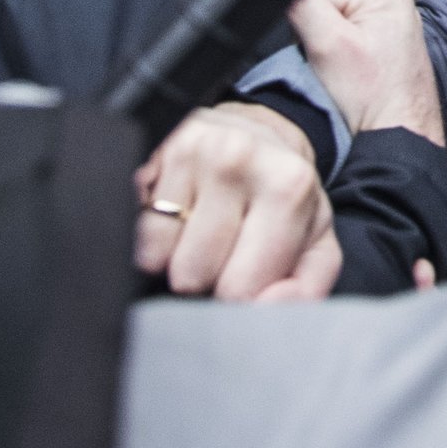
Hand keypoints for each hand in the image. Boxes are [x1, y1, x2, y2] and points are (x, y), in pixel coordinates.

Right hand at [135, 102, 340, 300]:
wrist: (256, 138)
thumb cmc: (283, 201)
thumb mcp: (313, 243)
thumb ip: (305, 289)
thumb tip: (267, 308)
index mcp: (289, 187)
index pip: (240, 290)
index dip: (236, 298)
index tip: (245, 275)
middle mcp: (240, 158)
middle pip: (193, 277)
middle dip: (205, 277)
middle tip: (223, 248)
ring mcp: (193, 150)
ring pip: (157, 257)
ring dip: (174, 258)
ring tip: (200, 231)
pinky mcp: (154, 150)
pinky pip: (133, 230)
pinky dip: (150, 237)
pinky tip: (175, 218)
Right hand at [288, 0, 444, 147]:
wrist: (395, 143)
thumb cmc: (376, 101)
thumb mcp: (328, 43)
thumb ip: (304, 5)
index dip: (307, 27)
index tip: (323, 53)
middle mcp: (392, 7)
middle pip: (323, 15)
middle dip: (318, 45)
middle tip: (334, 71)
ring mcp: (389, 33)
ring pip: (328, 37)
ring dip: (326, 59)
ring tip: (344, 80)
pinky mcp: (382, 57)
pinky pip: (342, 54)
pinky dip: (338, 71)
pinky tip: (350, 86)